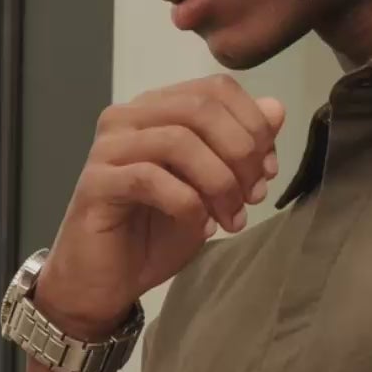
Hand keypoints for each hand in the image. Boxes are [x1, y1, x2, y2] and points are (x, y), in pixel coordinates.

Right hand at [35, 76, 285, 337]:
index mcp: (158, 109)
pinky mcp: (96, 183)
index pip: (216, 89)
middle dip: (241, 153)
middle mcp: (129, 117)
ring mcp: (109, 148)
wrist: (106, 282)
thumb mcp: (213, 189)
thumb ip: (241, 148)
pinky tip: (202, 227)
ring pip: (179, 141)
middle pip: (201, 109)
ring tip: (231, 218)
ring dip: (219, 182)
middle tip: (254, 196)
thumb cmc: (156, 233)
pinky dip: (188, 205)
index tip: (269, 171)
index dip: (254, 125)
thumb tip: (275, 109)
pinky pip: (152, 179)